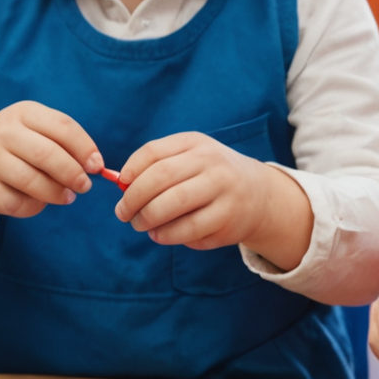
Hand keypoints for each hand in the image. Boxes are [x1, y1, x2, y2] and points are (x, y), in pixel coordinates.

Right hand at [0, 101, 98, 237]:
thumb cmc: (19, 147)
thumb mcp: (38, 132)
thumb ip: (66, 143)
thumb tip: (94, 165)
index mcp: (22, 112)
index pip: (62, 126)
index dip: (85, 148)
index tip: (97, 166)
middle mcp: (2, 132)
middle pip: (47, 154)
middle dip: (72, 173)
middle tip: (84, 186)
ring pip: (32, 181)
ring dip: (57, 193)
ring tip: (67, 196)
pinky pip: (17, 203)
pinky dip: (34, 206)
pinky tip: (39, 201)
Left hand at [113, 133, 310, 268]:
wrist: (258, 195)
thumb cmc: (209, 177)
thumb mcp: (189, 160)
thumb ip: (157, 167)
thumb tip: (122, 185)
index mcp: (195, 143)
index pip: (153, 152)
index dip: (131, 170)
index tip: (120, 185)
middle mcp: (211, 162)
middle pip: (160, 177)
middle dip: (133, 198)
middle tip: (122, 213)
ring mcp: (222, 189)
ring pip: (173, 204)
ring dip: (147, 218)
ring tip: (139, 224)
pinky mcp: (227, 218)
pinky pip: (188, 228)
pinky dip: (166, 235)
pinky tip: (158, 235)